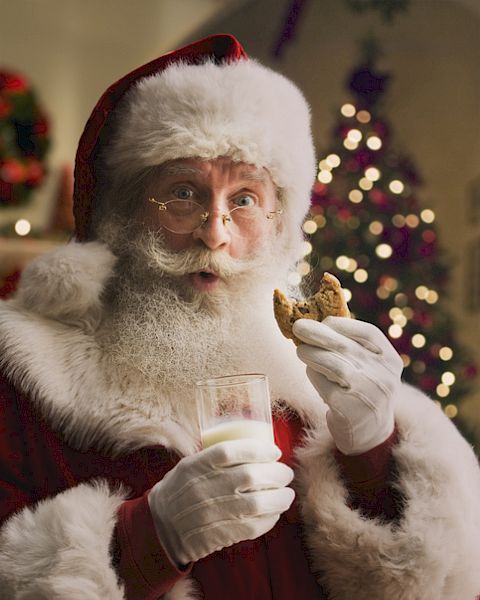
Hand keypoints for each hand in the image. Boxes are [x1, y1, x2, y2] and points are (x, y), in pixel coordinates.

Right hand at [148, 439, 293, 565]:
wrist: (160, 529)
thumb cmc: (180, 491)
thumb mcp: (188, 466)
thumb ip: (214, 457)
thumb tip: (255, 447)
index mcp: (194, 467)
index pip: (228, 452)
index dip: (256, 450)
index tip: (274, 451)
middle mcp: (203, 489)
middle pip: (248, 477)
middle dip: (275, 473)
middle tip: (286, 473)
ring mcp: (211, 513)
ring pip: (255, 503)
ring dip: (278, 498)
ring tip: (287, 494)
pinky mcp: (219, 535)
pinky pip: (252, 527)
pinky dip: (269, 519)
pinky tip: (275, 512)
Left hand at [293, 316, 402, 455]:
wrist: (370, 433)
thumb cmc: (363, 390)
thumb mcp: (370, 368)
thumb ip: (354, 347)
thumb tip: (318, 322)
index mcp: (391, 361)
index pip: (369, 334)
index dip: (344, 324)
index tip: (324, 320)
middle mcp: (384, 377)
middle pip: (347, 348)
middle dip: (318, 334)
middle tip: (298, 326)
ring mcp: (367, 394)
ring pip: (334, 365)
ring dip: (312, 354)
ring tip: (300, 350)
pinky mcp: (348, 409)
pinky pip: (324, 386)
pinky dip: (314, 376)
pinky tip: (311, 372)